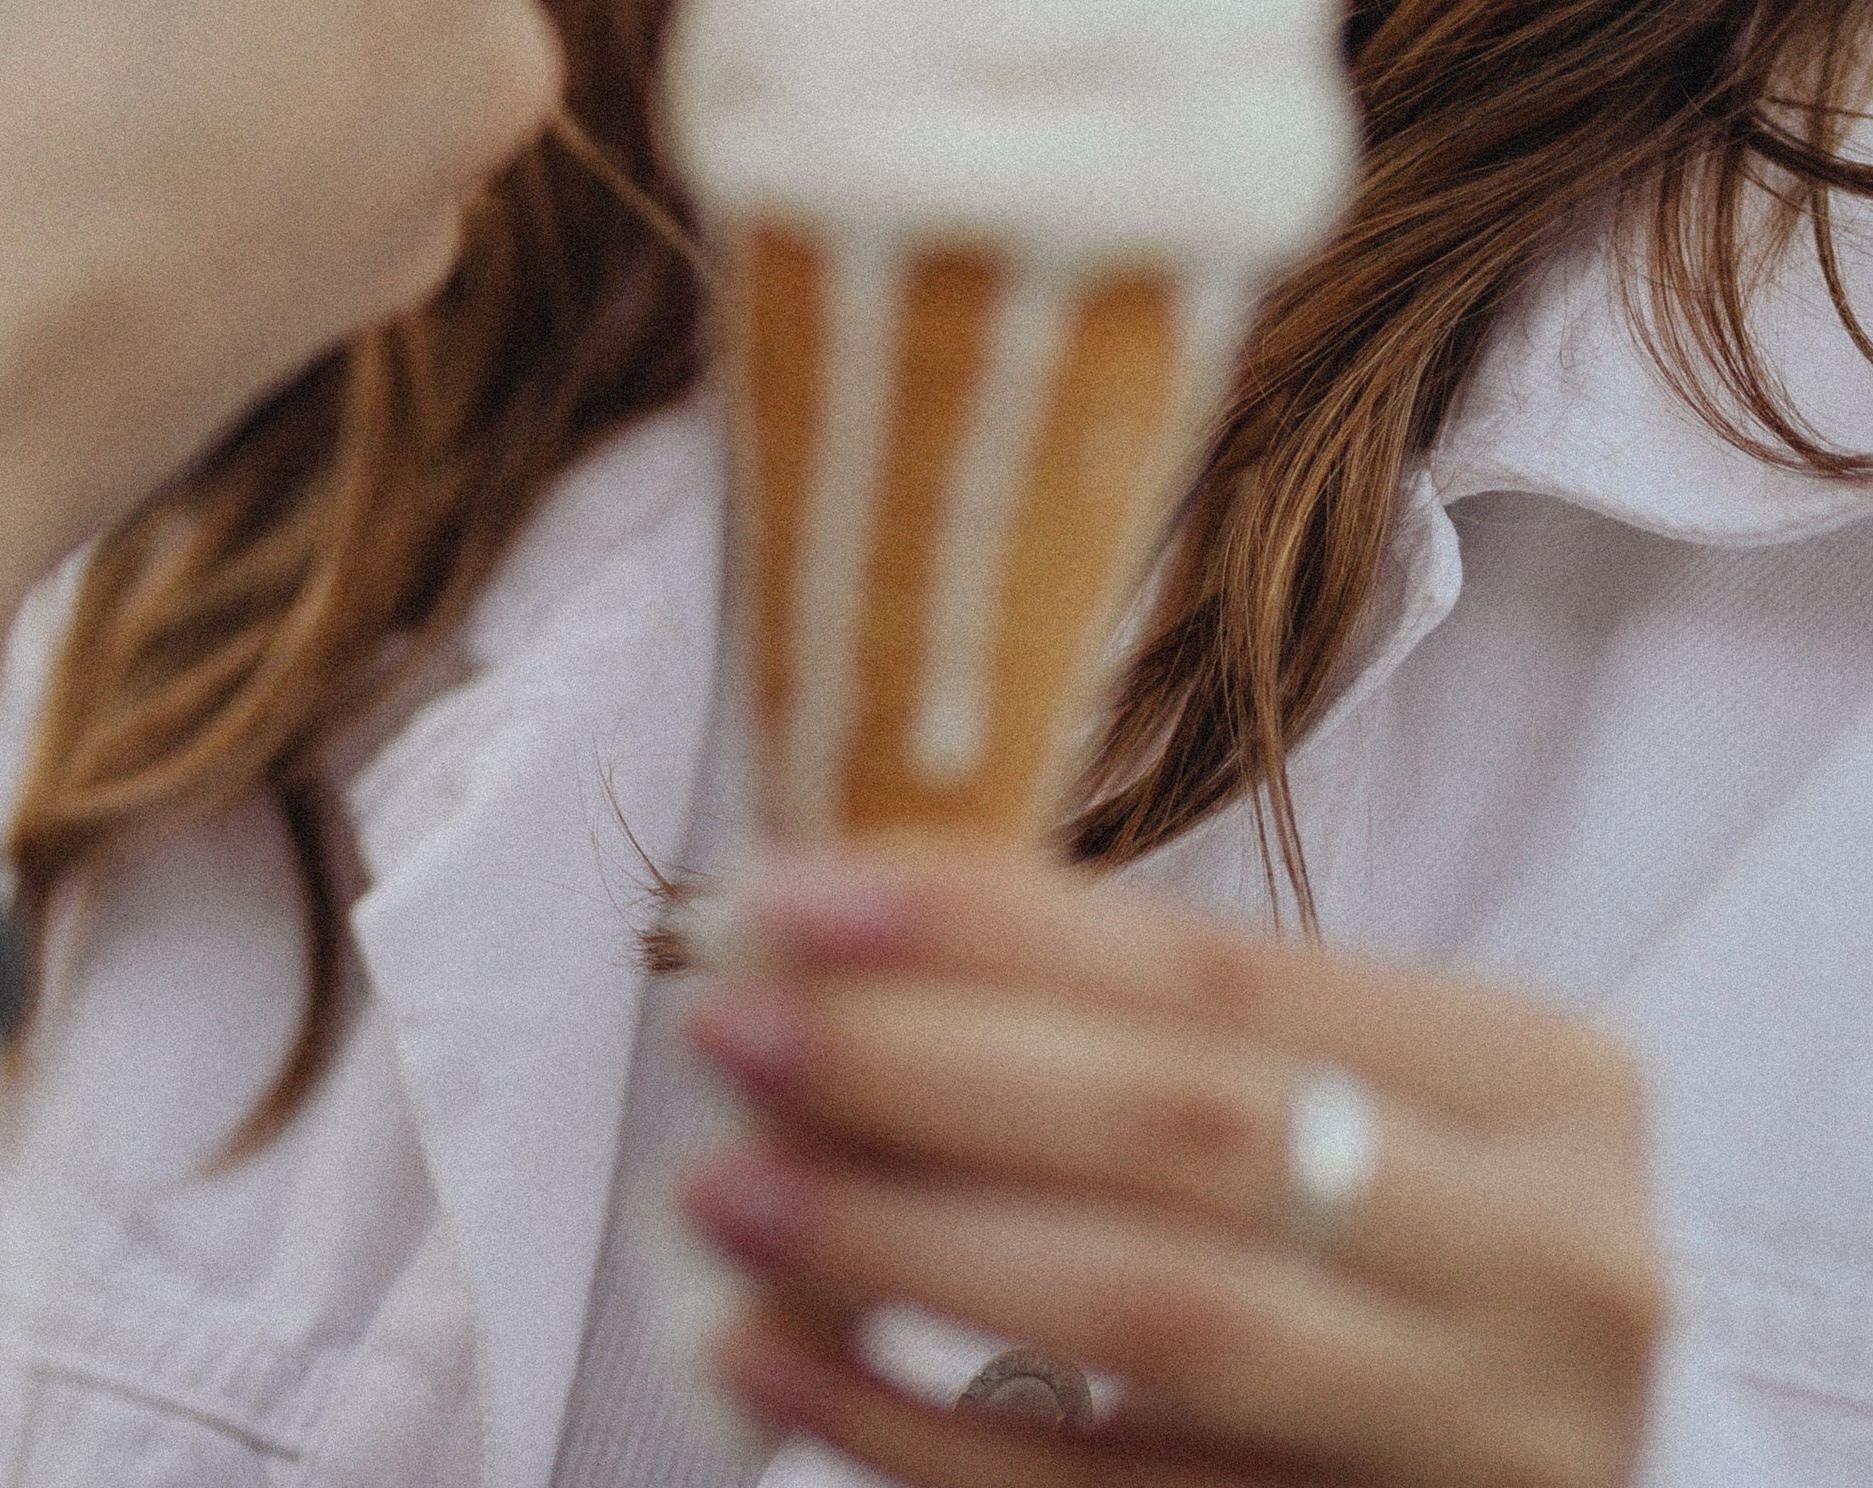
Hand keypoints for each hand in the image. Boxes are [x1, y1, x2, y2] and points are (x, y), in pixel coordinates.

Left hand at [678, 844, 1661, 1487]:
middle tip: (728, 1028)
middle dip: (922, 1065)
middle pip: (1179, 1130)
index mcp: (1539, 1080)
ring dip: (901, 1243)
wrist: (1605, 1462)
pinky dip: (919, 1432)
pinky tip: (775, 1363)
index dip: (984, 923)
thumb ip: (1163, 1022)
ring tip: (721, 1186)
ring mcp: (1481, 1440)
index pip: (1214, 970)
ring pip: (1149, 1315)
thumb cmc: (1430, 1246)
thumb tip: (853, 920)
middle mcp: (1539, 1255)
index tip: (788, 896)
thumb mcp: (1368, 1099)